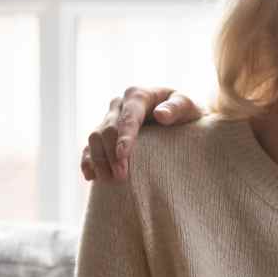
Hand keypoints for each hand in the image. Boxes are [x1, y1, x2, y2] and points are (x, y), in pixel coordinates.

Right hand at [81, 86, 203, 181]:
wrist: (181, 119)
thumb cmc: (187, 112)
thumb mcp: (188, 106)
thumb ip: (177, 108)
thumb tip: (160, 115)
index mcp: (138, 95)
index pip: (128, 116)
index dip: (124, 136)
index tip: (123, 155)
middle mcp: (120, 105)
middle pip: (108, 129)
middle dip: (112, 153)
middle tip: (121, 176)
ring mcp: (110, 119)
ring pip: (94, 138)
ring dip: (99, 160)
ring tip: (109, 181)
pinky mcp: (105, 134)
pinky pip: (90, 147)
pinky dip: (88, 161)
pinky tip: (91, 176)